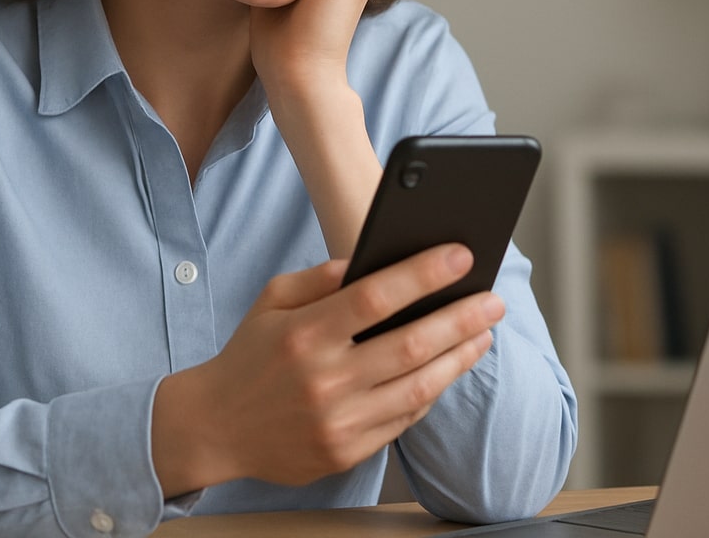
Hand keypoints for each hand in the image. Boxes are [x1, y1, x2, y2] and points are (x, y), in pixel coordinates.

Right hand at [150, 243, 503, 494]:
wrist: (215, 427)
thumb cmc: (250, 355)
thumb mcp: (273, 299)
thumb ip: (323, 277)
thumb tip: (375, 261)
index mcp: (304, 333)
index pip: (376, 296)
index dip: (424, 274)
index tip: (461, 256)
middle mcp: (324, 379)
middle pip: (411, 344)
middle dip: (461, 318)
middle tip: (493, 300)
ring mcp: (337, 421)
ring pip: (418, 387)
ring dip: (459, 358)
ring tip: (482, 333)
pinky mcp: (346, 452)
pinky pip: (404, 419)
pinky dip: (432, 391)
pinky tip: (448, 368)